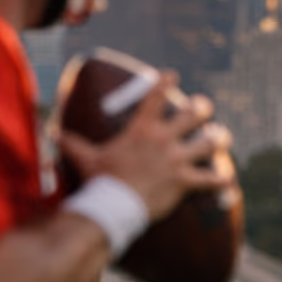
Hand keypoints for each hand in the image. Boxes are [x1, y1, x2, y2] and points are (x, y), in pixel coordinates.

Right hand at [61, 73, 231, 220]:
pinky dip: (221, 181)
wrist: (113, 206)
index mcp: (141, 130)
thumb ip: (71, 143)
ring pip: (208, 143)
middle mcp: (163, 140)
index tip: (172, 75)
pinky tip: (230, 180)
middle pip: (193, 115)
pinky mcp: (185, 181)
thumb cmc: (100, 181)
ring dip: (218, 139)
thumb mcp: (85, 158)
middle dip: (202, 108)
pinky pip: (210, 180)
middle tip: (204, 107)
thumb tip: (51, 133)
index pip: (154, 98)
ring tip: (222, 136)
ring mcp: (176, 160)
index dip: (164, 83)